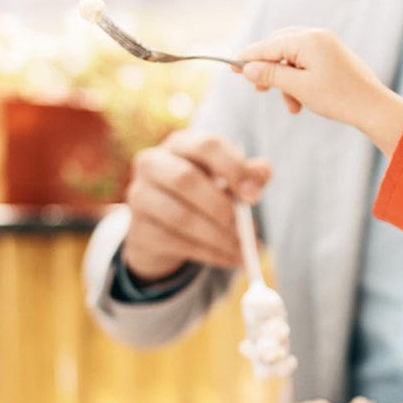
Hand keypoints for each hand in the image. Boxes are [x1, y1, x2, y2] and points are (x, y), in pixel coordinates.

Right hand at [120, 130, 270, 282]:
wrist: (161, 231)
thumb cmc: (200, 197)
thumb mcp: (225, 182)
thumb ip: (246, 176)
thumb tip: (263, 171)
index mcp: (179, 144)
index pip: (207, 146)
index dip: (233, 169)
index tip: (255, 196)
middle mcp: (152, 163)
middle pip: (186, 180)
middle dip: (222, 207)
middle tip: (249, 229)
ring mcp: (139, 197)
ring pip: (181, 216)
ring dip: (218, 237)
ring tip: (244, 250)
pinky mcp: (138, 230)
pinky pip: (176, 243)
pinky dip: (209, 254)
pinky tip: (229, 259)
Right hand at [235, 28, 402, 154]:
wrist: (372, 107)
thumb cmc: (338, 97)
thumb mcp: (299, 88)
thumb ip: (271, 75)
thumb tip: (247, 68)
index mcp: (308, 40)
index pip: (268, 45)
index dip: (248, 58)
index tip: (231, 68)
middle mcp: (316, 36)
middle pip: (278, 46)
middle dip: (267, 68)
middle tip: (257, 89)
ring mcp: (325, 44)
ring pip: (290, 57)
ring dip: (283, 80)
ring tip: (289, 104)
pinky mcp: (330, 55)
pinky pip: (303, 62)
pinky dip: (296, 80)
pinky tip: (299, 101)